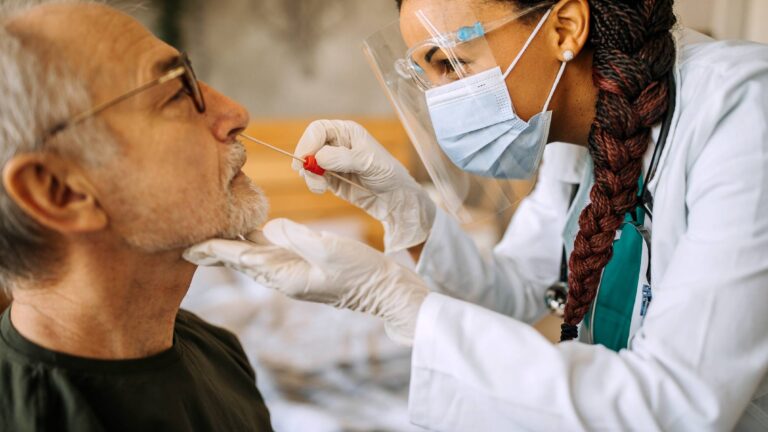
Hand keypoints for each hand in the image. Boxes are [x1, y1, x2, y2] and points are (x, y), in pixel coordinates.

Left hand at [183, 219, 429, 344]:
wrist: (385, 291)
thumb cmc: (361, 272)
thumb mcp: (331, 251)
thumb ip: (298, 238)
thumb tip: (272, 227)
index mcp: (285, 276)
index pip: (242, 258)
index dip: (214, 249)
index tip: (187, 244)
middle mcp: (283, 276)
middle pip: (240, 260)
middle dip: (213, 251)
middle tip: (183, 243)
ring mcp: (292, 272)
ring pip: (252, 256)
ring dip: (229, 246)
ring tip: (206, 236)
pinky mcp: (303, 266)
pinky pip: (270, 253)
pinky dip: (253, 242)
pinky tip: (246, 232)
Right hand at [294, 120, 435, 252]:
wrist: (395, 198)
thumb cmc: (387, 173)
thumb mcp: (367, 162)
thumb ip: (343, 158)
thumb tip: (319, 157)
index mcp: (346, 132)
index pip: (318, 130)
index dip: (308, 141)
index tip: (305, 157)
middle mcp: (337, 145)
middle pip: (309, 146)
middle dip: (306, 160)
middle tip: (307, 173)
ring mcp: (332, 163)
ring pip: (309, 164)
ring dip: (309, 175)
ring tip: (320, 186)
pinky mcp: (331, 180)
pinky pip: (314, 179)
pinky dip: (314, 184)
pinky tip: (322, 189)